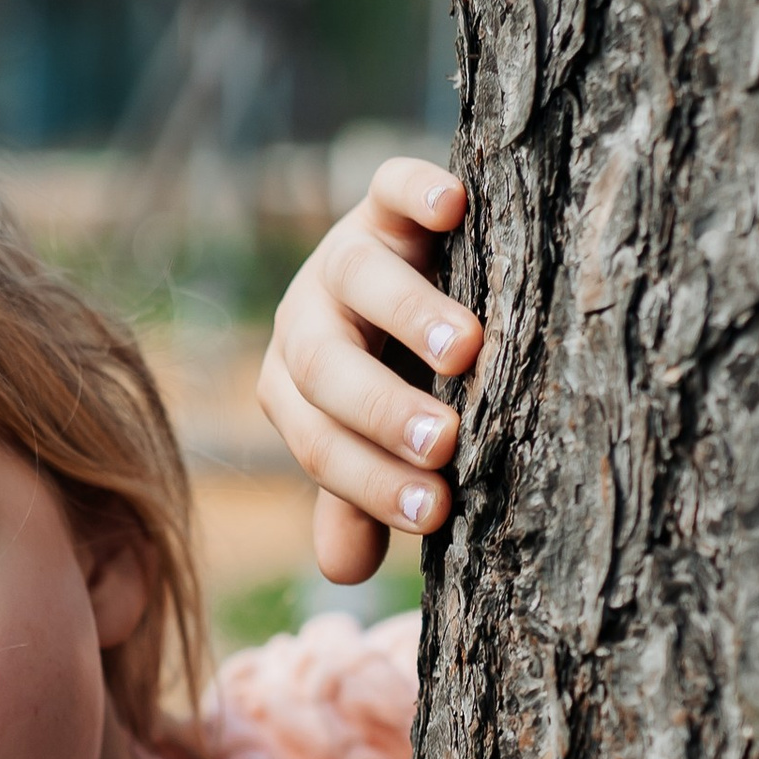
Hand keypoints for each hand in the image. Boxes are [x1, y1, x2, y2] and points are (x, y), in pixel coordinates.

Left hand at [258, 158, 478, 585]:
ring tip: (464, 350)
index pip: (318, 443)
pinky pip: (390, 186)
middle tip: (443, 445)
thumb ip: (357, 495)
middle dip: (382, 410)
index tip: (434, 513)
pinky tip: (455, 209)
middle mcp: (308, 318)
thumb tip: (341, 572)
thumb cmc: (401, 378)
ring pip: (360, 278)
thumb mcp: (373, 434)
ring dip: (408, 316)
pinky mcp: (383, 199)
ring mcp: (343, 252)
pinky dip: (418, 192)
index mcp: (295, 387)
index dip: (370, 482)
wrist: (420, 268)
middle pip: (326, 368)